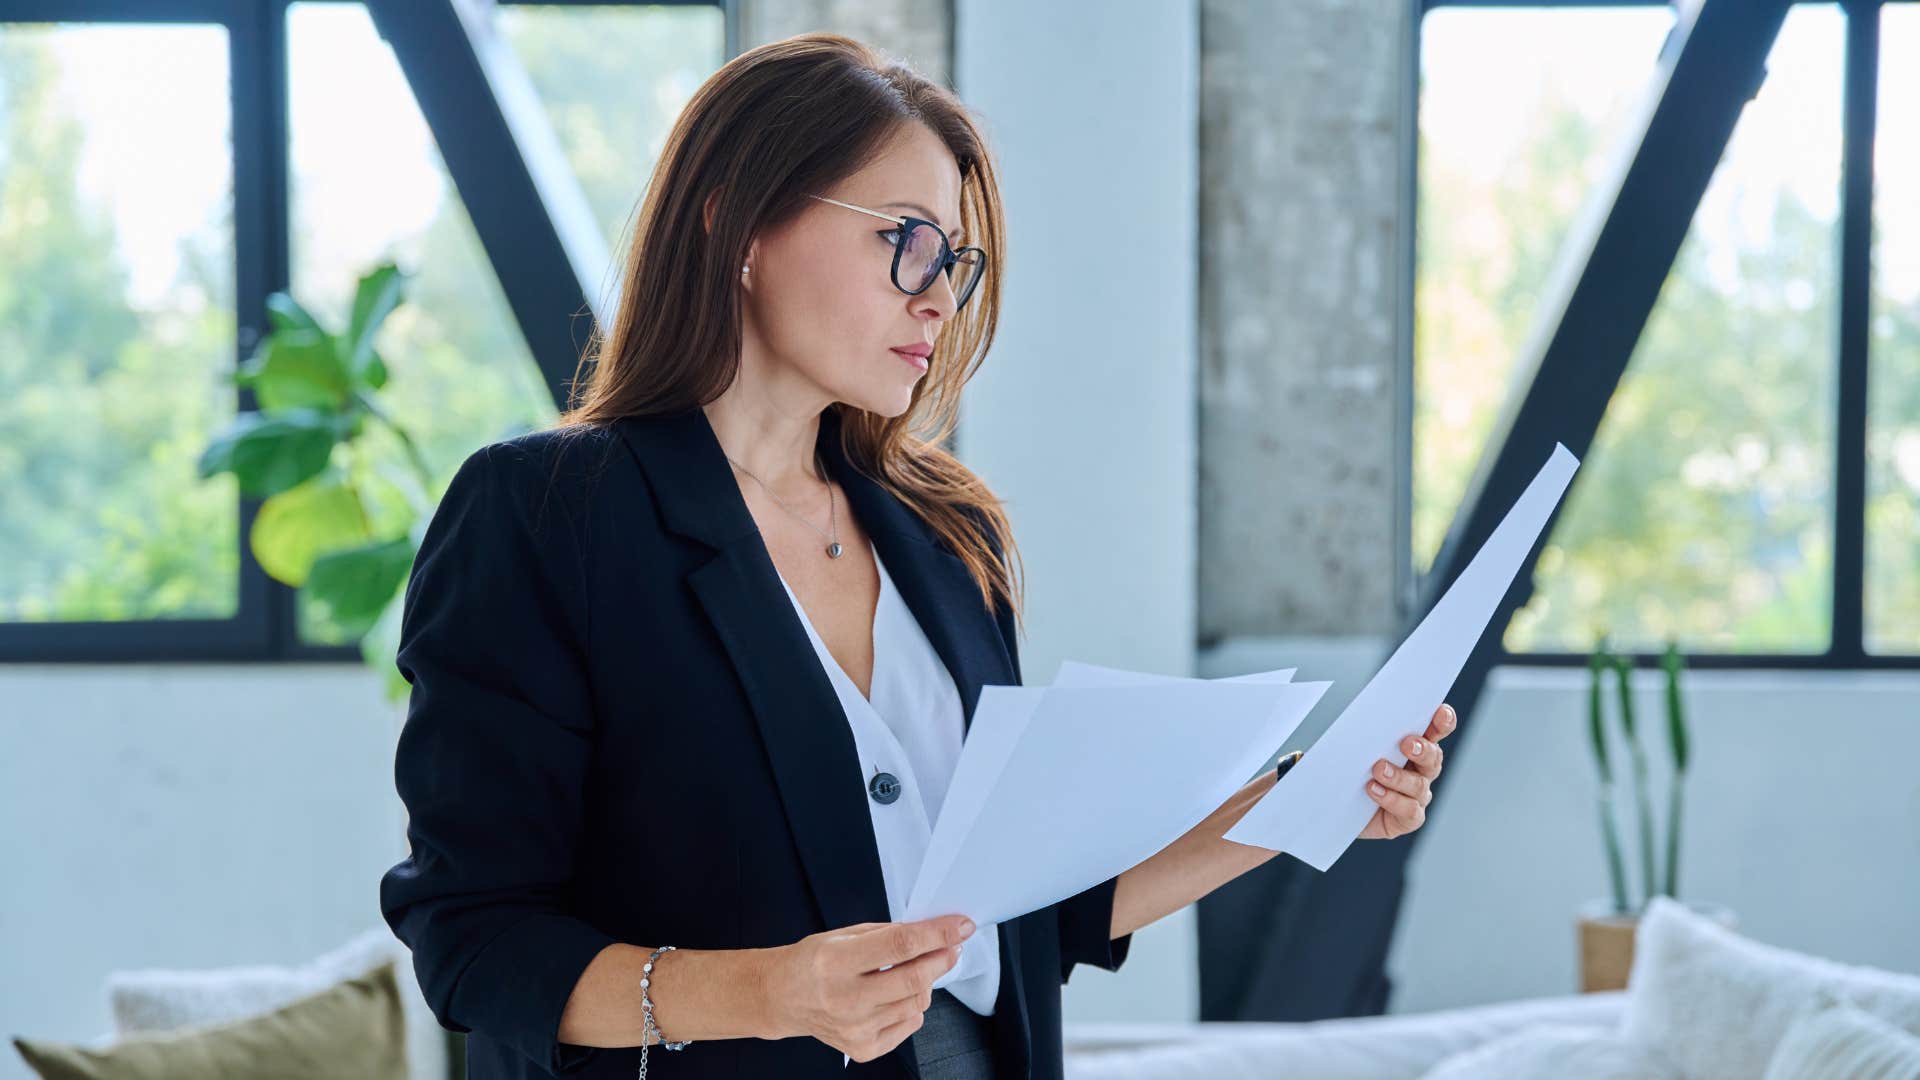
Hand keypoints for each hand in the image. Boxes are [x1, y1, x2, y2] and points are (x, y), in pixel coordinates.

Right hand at [759, 914, 973, 1061]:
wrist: (782, 998)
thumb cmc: (812, 962)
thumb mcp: (843, 936)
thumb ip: (887, 934)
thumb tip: (932, 933)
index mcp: (836, 962)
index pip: (900, 946)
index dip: (937, 934)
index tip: (960, 926)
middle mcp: (845, 999)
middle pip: (914, 979)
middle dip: (942, 958)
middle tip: (951, 946)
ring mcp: (855, 1028)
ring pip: (917, 1002)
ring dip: (925, 982)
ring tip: (908, 970)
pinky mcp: (862, 1048)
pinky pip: (909, 1024)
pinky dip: (912, 1006)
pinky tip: (895, 996)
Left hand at [1358, 703, 1455, 840]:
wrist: (1338, 806)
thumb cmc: (1350, 770)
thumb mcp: (1356, 746)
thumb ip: (1366, 730)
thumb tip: (1360, 709)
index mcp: (1414, 746)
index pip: (1435, 731)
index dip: (1443, 721)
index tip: (1440, 712)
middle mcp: (1421, 770)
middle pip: (1433, 757)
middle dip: (1422, 749)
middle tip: (1407, 744)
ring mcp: (1416, 795)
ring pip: (1418, 785)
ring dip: (1399, 776)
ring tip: (1378, 769)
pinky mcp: (1408, 818)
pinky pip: (1409, 810)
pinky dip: (1392, 799)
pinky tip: (1373, 790)